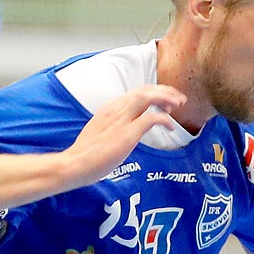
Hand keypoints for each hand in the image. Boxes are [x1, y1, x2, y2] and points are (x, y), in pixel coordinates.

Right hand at [63, 85, 185, 186]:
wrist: (75, 163)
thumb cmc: (85, 154)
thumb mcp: (99, 132)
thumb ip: (113, 127)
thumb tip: (124, 132)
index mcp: (109, 107)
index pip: (136, 93)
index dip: (153, 93)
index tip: (165, 100)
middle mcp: (116, 108)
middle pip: (145, 90)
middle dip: (164, 91)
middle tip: (179, 99)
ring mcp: (122, 119)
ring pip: (148, 97)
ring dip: (166, 98)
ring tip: (179, 105)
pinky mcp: (127, 133)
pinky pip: (152, 119)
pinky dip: (164, 119)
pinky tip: (171, 126)